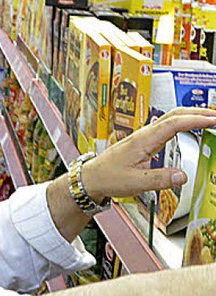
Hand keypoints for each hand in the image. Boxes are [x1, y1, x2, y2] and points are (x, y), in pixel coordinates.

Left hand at [82, 107, 215, 200]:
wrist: (92, 177)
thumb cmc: (108, 177)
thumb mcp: (135, 183)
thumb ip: (159, 179)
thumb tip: (182, 177)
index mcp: (144, 140)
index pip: (175, 123)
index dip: (196, 120)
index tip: (213, 120)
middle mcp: (145, 134)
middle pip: (176, 114)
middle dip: (199, 112)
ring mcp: (145, 136)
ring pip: (172, 118)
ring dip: (192, 115)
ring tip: (210, 118)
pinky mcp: (145, 141)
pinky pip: (167, 126)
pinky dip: (183, 123)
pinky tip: (190, 126)